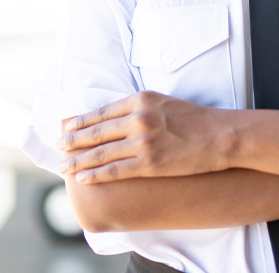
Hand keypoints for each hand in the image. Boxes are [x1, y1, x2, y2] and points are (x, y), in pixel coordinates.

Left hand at [56, 91, 231, 183]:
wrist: (221, 135)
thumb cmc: (195, 119)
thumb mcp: (163, 103)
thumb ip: (138, 108)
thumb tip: (114, 118)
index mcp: (140, 100)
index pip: (101, 112)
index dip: (80, 123)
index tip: (65, 129)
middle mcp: (138, 119)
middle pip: (96, 132)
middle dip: (72, 142)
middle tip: (57, 148)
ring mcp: (143, 142)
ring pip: (101, 152)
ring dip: (78, 161)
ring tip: (63, 166)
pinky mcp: (150, 164)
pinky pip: (116, 170)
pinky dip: (96, 175)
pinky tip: (83, 178)